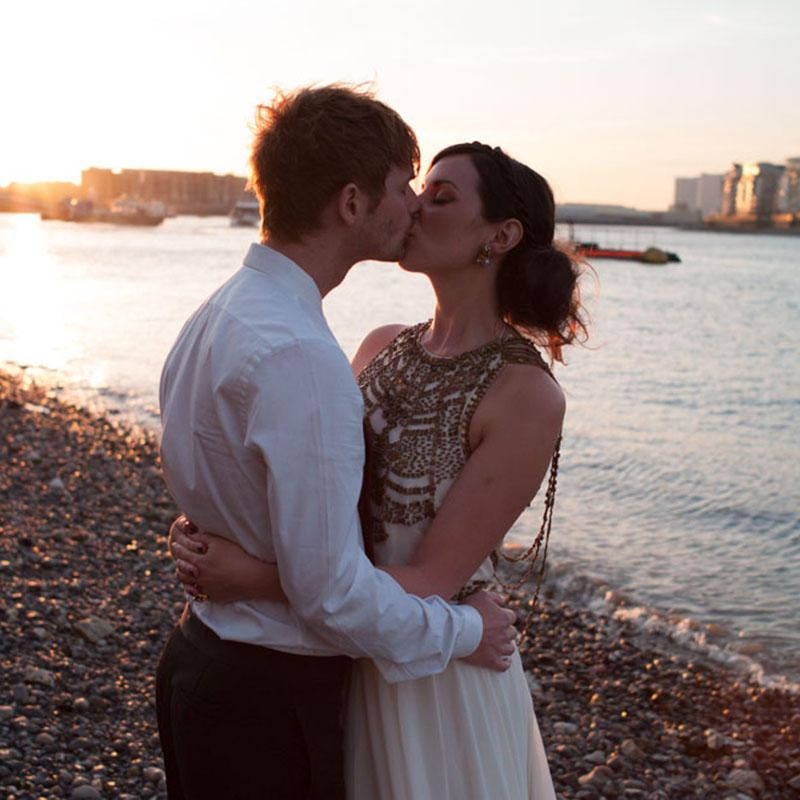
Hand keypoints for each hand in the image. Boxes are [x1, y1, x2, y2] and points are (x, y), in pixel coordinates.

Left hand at [167, 515, 282, 603]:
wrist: (251, 578)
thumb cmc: (237, 556)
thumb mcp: (219, 542)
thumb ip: (202, 536)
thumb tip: (189, 532)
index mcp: (198, 562)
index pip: (182, 554)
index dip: (178, 548)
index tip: (175, 544)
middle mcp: (198, 577)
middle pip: (181, 570)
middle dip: (178, 563)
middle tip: (178, 558)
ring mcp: (205, 589)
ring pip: (187, 584)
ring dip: (184, 577)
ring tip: (185, 572)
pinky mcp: (213, 597)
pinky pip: (198, 595)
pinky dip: (194, 589)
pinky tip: (196, 585)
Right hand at [460, 591, 516, 671]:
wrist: (457, 629)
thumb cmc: (469, 610)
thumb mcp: (482, 596)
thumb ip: (495, 597)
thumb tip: (503, 602)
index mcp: (504, 618)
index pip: (512, 616)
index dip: (505, 616)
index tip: (498, 617)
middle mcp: (505, 634)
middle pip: (512, 633)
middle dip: (506, 631)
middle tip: (496, 630)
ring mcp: (499, 648)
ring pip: (510, 649)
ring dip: (506, 645)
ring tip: (500, 644)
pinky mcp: (491, 661)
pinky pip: (504, 665)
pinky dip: (506, 663)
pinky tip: (505, 660)